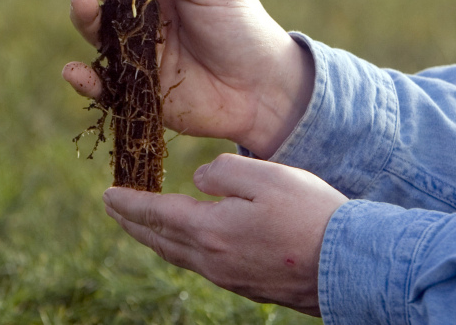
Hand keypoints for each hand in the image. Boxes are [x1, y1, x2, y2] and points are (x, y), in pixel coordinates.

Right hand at [63, 0, 314, 158]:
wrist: (263, 90)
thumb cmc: (243, 29)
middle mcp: (146, 11)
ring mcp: (138, 48)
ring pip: (98, 29)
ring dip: (84, 15)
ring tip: (82, 1)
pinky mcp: (136, 87)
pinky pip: (103, 83)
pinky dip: (86, 79)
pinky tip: (76, 71)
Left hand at [103, 153, 346, 315]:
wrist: (348, 264)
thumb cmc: (310, 213)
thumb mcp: (265, 176)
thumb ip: (223, 171)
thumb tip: (199, 179)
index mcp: (212, 230)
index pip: (157, 213)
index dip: (130, 203)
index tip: (107, 194)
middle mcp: (213, 260)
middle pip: (160, 240)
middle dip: (133, 223)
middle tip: (113, 209)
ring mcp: (230, 277)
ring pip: (179, 256)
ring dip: (155, 238)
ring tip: (143, 225)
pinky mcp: (248, 285)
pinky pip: (200, 265)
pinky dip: (181, 249)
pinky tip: (189, 243)